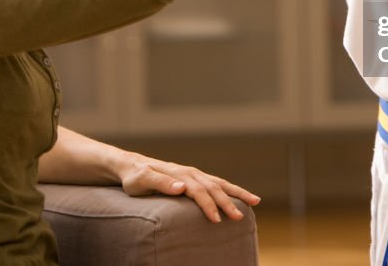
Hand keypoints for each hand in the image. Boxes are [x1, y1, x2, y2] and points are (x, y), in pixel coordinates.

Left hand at [116, 152, 260, 222]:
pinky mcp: (195, 177)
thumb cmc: (135, 177)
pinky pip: (217, 183)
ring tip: (255, 202)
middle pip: (213, 187)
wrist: (132, 165)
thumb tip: (182, 188)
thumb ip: (160, 183)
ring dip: (237, 193)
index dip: (208, 205)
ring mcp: (194, 174)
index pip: (198, 191)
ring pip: (220, 183)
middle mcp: (190, 173)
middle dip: (228, 203)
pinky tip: (240, 196)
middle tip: (239, 218)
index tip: (216, 220)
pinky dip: (231, 189)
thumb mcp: (141, 181)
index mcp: (179, 174)